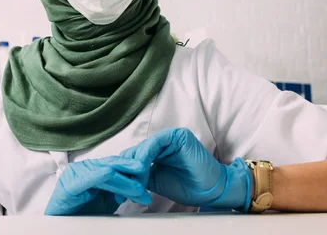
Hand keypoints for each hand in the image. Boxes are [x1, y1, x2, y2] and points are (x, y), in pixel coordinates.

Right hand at [44, 156, 152, 215]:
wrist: (61, 225)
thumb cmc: (82, 212)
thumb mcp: (107, 200)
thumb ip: (120, 191)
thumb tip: (138, 189)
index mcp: (94, 168)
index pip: (117, 165)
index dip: (132, 170)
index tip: (148, 177)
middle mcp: (86, 168)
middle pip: (112, 166)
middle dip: (131, 172)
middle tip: (147, 176)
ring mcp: (76, 174)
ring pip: (104, 172)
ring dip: (123, 181)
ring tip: (138, 188)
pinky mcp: (69, 184)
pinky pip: (86, 179)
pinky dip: (98, 176)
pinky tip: (109, 173)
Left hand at [120, 128, 251, 210]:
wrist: (209, 190)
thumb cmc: (186, 186)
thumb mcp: (155, 179)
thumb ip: (140, 174)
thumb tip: (120, 176)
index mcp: (156, 150)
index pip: (135, 156)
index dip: (125, 169)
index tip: (117, 185)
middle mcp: (161, 141)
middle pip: (137, 151)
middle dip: (128, 167)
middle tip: (121, 183)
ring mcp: (169, 137)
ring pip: (144, 147)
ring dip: (136, 163)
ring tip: (132, 178)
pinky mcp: (176, 136)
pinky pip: (155, 143)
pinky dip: (146, 155)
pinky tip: (141, 168)